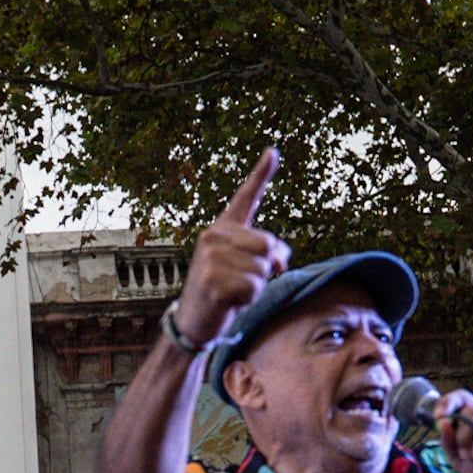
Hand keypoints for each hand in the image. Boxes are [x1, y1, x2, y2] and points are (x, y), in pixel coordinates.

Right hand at [173, 149, 290, 348]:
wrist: (194, 320)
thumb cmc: (223, 291)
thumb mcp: (246, 267)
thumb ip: (268, 255)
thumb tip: (279, 259)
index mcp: (222, 229)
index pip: (246, 198)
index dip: (261, 174)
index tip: (272, 152)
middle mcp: (213, 237)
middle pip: (269, 244)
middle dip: (266, 268)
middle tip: (244, 280)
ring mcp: (210, 258)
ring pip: (263, 269)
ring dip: (256, 287)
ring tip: (234, 291)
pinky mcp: (212, 281)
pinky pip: (253, 287)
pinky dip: (248, 300)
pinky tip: (230, 301)